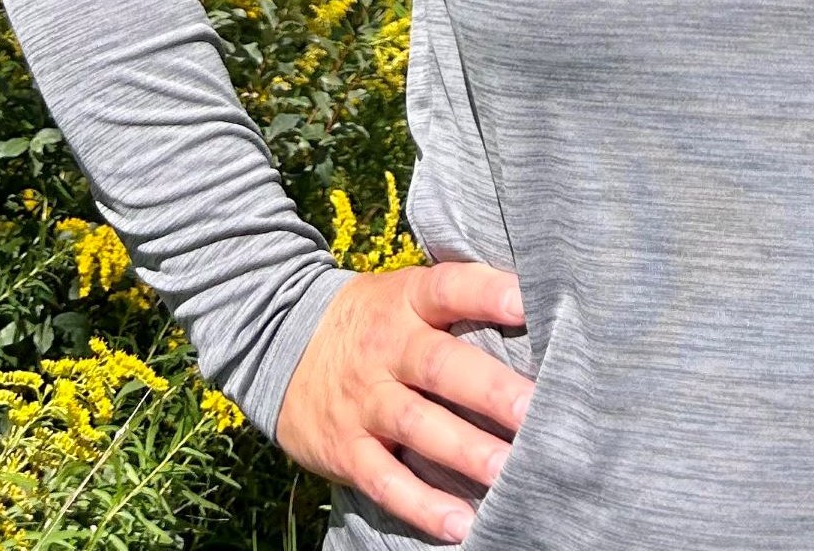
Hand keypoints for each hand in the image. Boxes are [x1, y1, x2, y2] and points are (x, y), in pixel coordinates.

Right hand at [274, 262, 531, 543]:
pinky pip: (385, 481)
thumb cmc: (372, 319)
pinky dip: (422, 506)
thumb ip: (458, 299)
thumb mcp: (403, 293)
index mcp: (405, 301)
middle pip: (439, 365)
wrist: (278, 343)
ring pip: (416, 425)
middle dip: (488, 388)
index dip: (485, 293)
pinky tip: (461, 524)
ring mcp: (363, 401)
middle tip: (533, 408)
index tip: (526, 303)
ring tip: (509, 470)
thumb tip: (535, 305)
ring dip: (464, 450)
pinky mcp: (346, 449)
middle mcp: (385, 349)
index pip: (447, 289)